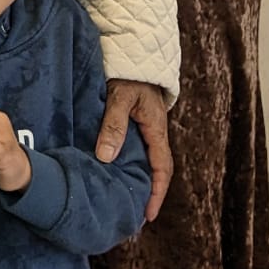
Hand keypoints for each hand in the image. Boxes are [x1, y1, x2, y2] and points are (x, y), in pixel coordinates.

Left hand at [95, 79, 170, 220]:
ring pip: (147, 160)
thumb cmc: (129, 74)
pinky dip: (131, 164)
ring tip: (125, 200)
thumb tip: (106, 157)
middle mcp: (155, 132)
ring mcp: (147, 128)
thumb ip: (114, 125)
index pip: (162, 169)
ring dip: (140, 180)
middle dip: (150, 194)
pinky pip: (138, 149)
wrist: (134, 51)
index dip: (156, 194)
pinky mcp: (137, 122)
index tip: (148, 216)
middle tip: (135, 216)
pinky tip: (116, 172)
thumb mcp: (120, 98)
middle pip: (157, 170)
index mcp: (156, 130)